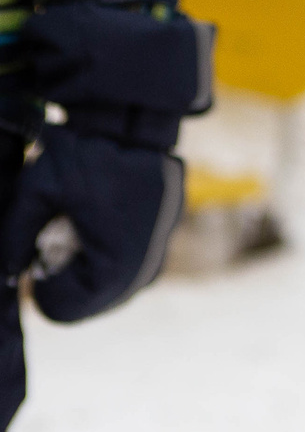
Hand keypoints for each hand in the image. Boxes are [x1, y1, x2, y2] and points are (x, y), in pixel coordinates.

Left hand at [2, 0, 211, 322]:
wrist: (139, 122)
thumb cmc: (85, 155)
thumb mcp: (36, 192)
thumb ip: (14, 237)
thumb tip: (3, 271)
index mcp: (111, 271)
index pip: (59, 309)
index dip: (36, 284)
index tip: (31, 252)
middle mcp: (140, 277)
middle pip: (84, 302)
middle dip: (60, 276)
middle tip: (49, 234)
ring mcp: (155, 262)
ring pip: (105, 288)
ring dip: (82, 265)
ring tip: (72, 223)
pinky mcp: (161, 245)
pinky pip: (125, 268)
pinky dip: (104, 252)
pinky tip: (95, 219)